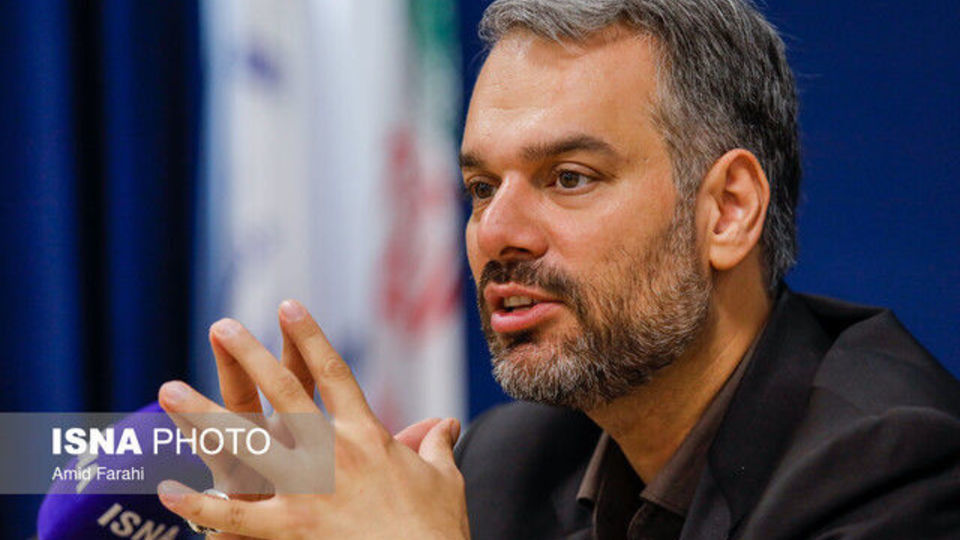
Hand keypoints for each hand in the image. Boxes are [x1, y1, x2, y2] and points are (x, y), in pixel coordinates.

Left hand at [156, 300, 468, 538]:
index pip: (334, 373)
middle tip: (224, 325)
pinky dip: (200, 507)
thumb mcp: (443, 479)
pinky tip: (168, 491)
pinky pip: (234, 517)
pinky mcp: (289, 529)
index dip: (310, 338)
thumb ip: (436, 444)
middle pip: (283, 392)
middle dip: (250, 355)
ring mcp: (306, 490)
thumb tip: (448, 423)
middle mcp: (332, 453)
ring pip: (244, 443)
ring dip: (203, 415)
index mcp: (367, 436)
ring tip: (170, 390)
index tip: (289, 306)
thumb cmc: (437, 529)